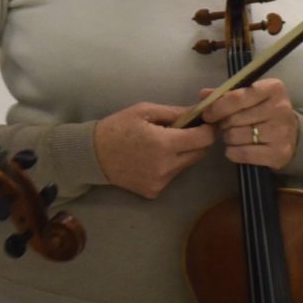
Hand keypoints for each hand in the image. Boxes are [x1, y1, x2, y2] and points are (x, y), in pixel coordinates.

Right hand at [93, 101, 217, 197]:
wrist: (93, 155)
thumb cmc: (118, 127)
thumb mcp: (145, 111)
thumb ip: (175, 113)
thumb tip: (199, 112)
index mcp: (165, 144)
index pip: (204, 139)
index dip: (209, 129)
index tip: (206, 122)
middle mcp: (166, 167)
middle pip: (199, 154)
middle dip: (198, 140)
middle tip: (187, 129)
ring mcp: (161, 182)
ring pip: (186, 165)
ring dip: (183, 153)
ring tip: (165, 142)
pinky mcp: (154, 191)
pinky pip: (172, 175)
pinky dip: (170, 165)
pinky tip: (153, 157)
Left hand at [198, 80, 299, 169]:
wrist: (293, 134)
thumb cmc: (265, 111)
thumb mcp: (250, 96)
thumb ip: (226, 94)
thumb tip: (204, 95)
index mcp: (273, 89)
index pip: (237, 97)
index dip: (218, 106)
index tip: (207, 114)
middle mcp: (280, 108)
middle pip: (234, 118)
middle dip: (224, 123)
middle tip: (226, 125)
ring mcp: (281, 132)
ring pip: (236, 136)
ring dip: (228, 138)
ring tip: (234, 136)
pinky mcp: (279, 153)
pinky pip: (242, 153)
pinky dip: (233, 152)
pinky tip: (236, 149)